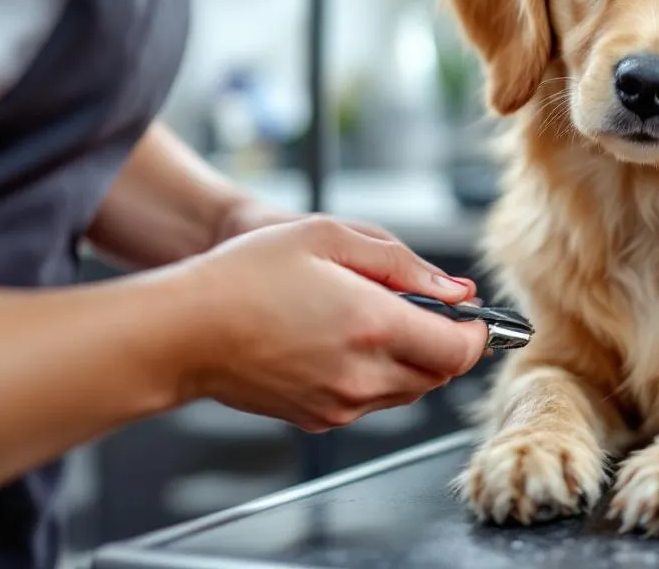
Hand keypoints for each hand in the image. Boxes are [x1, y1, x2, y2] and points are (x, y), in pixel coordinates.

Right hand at [174, 216, 488, 431]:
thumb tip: (457, 291)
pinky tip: (344, 342)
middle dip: (445, 344)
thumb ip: (404, 265)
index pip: (461, 350)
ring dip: (413, 361)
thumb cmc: (247, 275)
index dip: (476, 332)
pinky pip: (372, 401)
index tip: (470, 315)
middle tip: (422, 310)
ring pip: (409, 391)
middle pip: (441, 375)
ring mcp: (342, 404)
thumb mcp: (330, 239)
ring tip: (374, 320)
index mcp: (374, 326)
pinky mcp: (320, 418)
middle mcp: (364, 375)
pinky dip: (377, 376)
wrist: (182, 331)